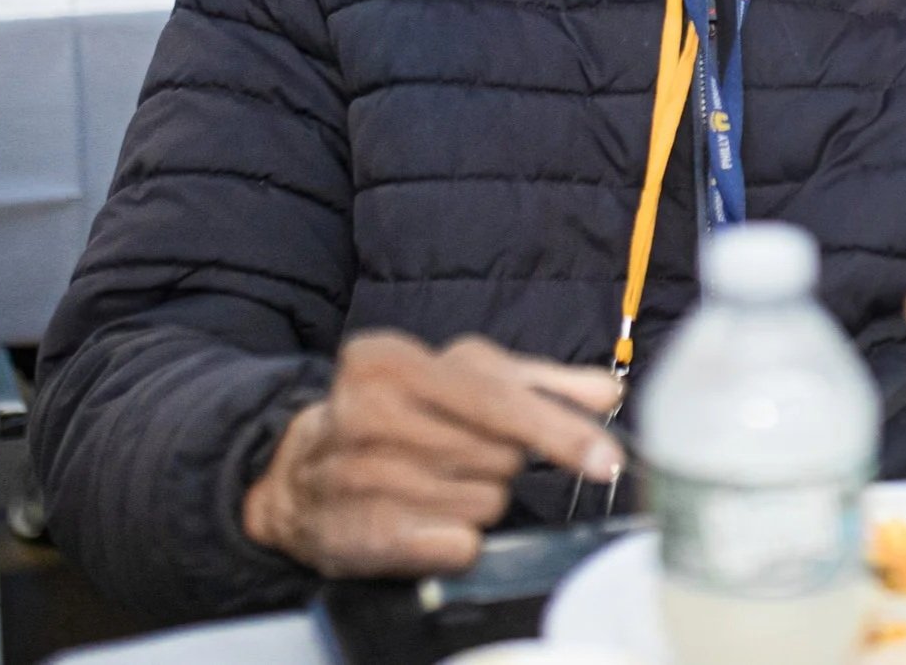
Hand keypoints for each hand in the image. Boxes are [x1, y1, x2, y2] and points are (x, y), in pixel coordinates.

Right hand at [242, 333, 622, 578]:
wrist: (298, 472)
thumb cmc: (399, 413)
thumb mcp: (463, 377)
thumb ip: (539, 381)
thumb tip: (607, 395)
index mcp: (394, 359)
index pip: (497, 398)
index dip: (557, 431)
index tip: (608, 459)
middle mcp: (367, 411)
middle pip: (498, 455)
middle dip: (502, 461)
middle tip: (465, 453)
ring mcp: (357, 477)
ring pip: (483, 504)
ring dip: (479, 499)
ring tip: (437, 482)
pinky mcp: (357, 537)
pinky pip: (456, 546)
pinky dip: (458, 538)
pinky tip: (426, 517)